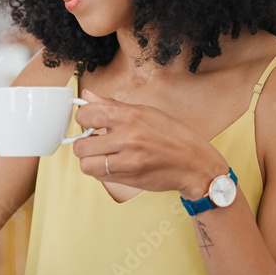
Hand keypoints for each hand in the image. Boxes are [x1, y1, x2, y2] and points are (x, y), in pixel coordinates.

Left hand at [72, 90, 227, 198]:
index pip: (86, 115)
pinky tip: (113, 165)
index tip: (89, 122)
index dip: (83, 119)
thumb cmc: (172, 136)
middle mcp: (127, 138)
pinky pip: (100, 177)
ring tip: (103, 156)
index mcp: (129, 116)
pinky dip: (101, 172)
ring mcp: (127, 160)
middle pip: (80, 145)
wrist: (194, 164)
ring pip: (86, 164)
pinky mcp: (129, 178)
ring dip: (90, 161)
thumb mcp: (145, 112)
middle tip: (94, 142)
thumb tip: (87, 96)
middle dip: (84, 144)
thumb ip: (111, 105)